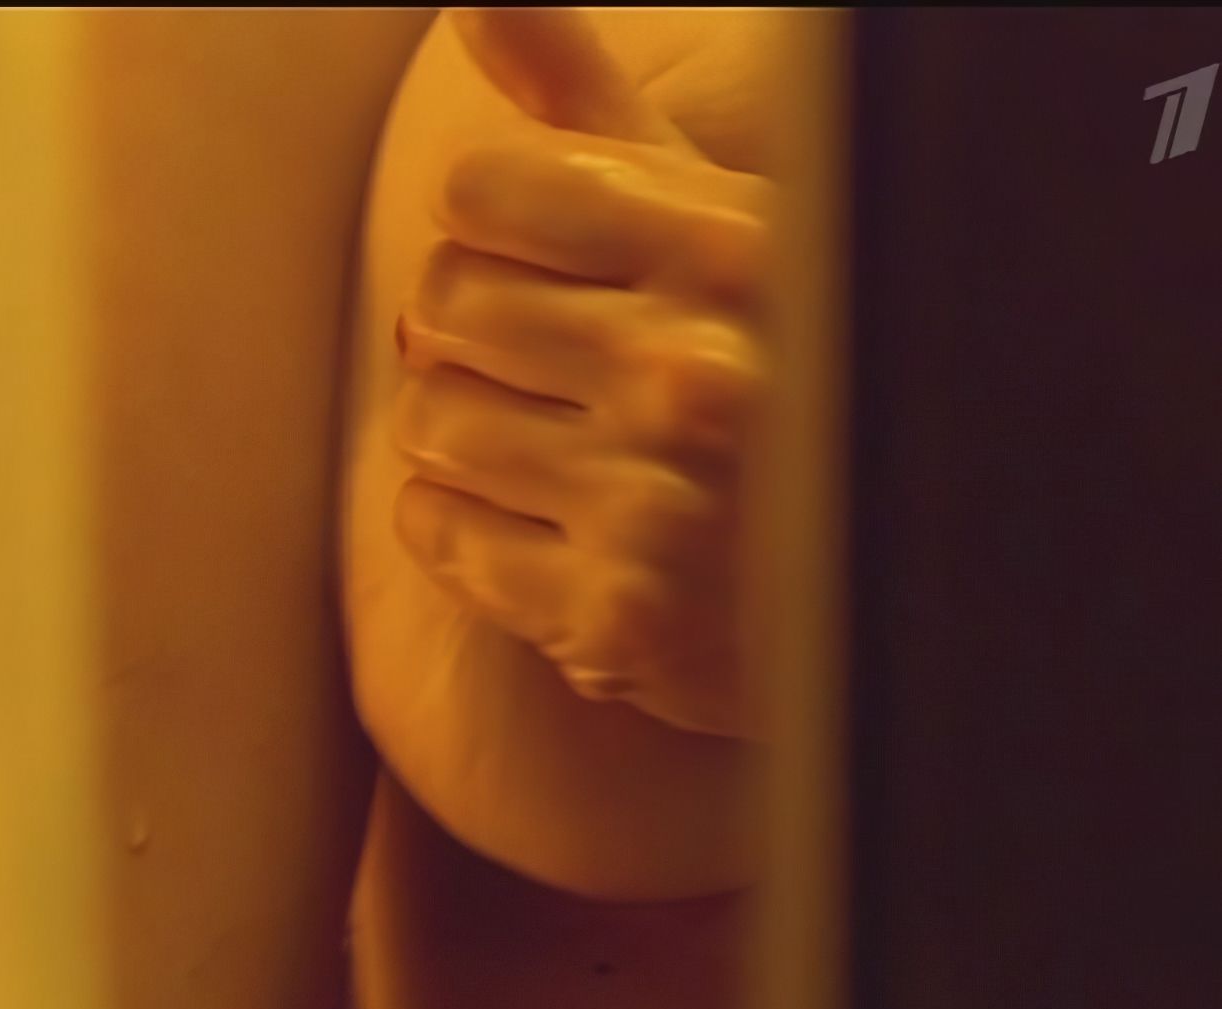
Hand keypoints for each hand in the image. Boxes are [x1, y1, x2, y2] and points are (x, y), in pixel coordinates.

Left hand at [388, 9, 773, 739]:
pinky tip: (534, 517)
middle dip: (472, 329)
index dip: (495, 225)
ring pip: (425, 418)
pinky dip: (457, 521)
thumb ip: (588, 109)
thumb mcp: (713, 222)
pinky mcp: (614, 617)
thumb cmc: (764, 370)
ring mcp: (654, 505)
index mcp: (728, 252)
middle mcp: (694, 374)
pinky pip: (434, 528)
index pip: (483, 190)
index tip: (541, 258)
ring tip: (547, 440)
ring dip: (460, 426)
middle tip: (544, 360)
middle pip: (441, 300)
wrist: (866, 579)